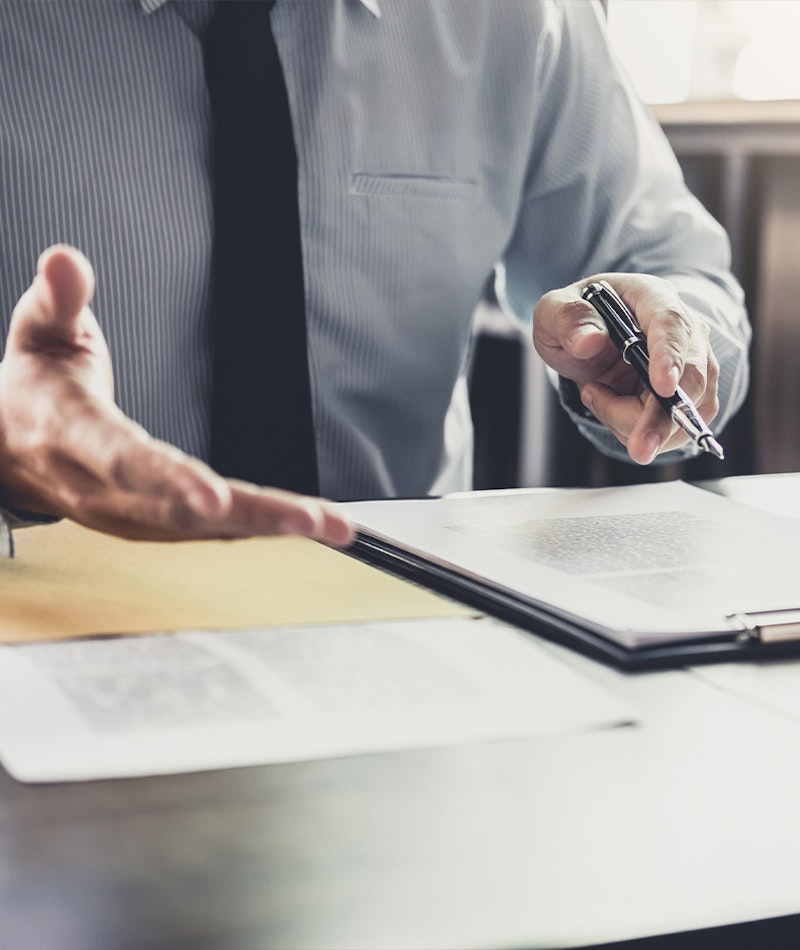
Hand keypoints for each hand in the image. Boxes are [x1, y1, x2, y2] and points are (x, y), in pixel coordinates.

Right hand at [0, 245, 352, 544]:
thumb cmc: (34, 388)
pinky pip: (211, 532)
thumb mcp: (37, 332)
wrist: (9, 448)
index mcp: (75, 436)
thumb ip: (58, 298)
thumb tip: (65, 259)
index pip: (124, 461)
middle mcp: (104, 488)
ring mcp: (130, 514)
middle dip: (251, 516)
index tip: (214, 498)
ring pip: (206, 530)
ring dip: (269, 528)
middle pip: (182, 511)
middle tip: (313, 520)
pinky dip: (259, 530)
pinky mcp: (154, 524)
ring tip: (331, 526)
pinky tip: (306, 526)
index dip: (170, 480)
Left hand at [533, 273, 719, 463]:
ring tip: (596, 395)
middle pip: (690, 378)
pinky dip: (639, 430)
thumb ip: (566, 319)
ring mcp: (692, 364)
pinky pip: (675, 428)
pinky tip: (613, 408)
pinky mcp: (690, 396)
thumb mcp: (554, 311)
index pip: (671, 324)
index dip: (670, 357)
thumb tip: (589, 341)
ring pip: (685, 411)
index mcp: (651, 297)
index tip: (664, 388)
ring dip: (635, 423)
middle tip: (637, 448)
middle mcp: (683, 329)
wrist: (589, 338)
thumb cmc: (576, 320)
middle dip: (662, 418)